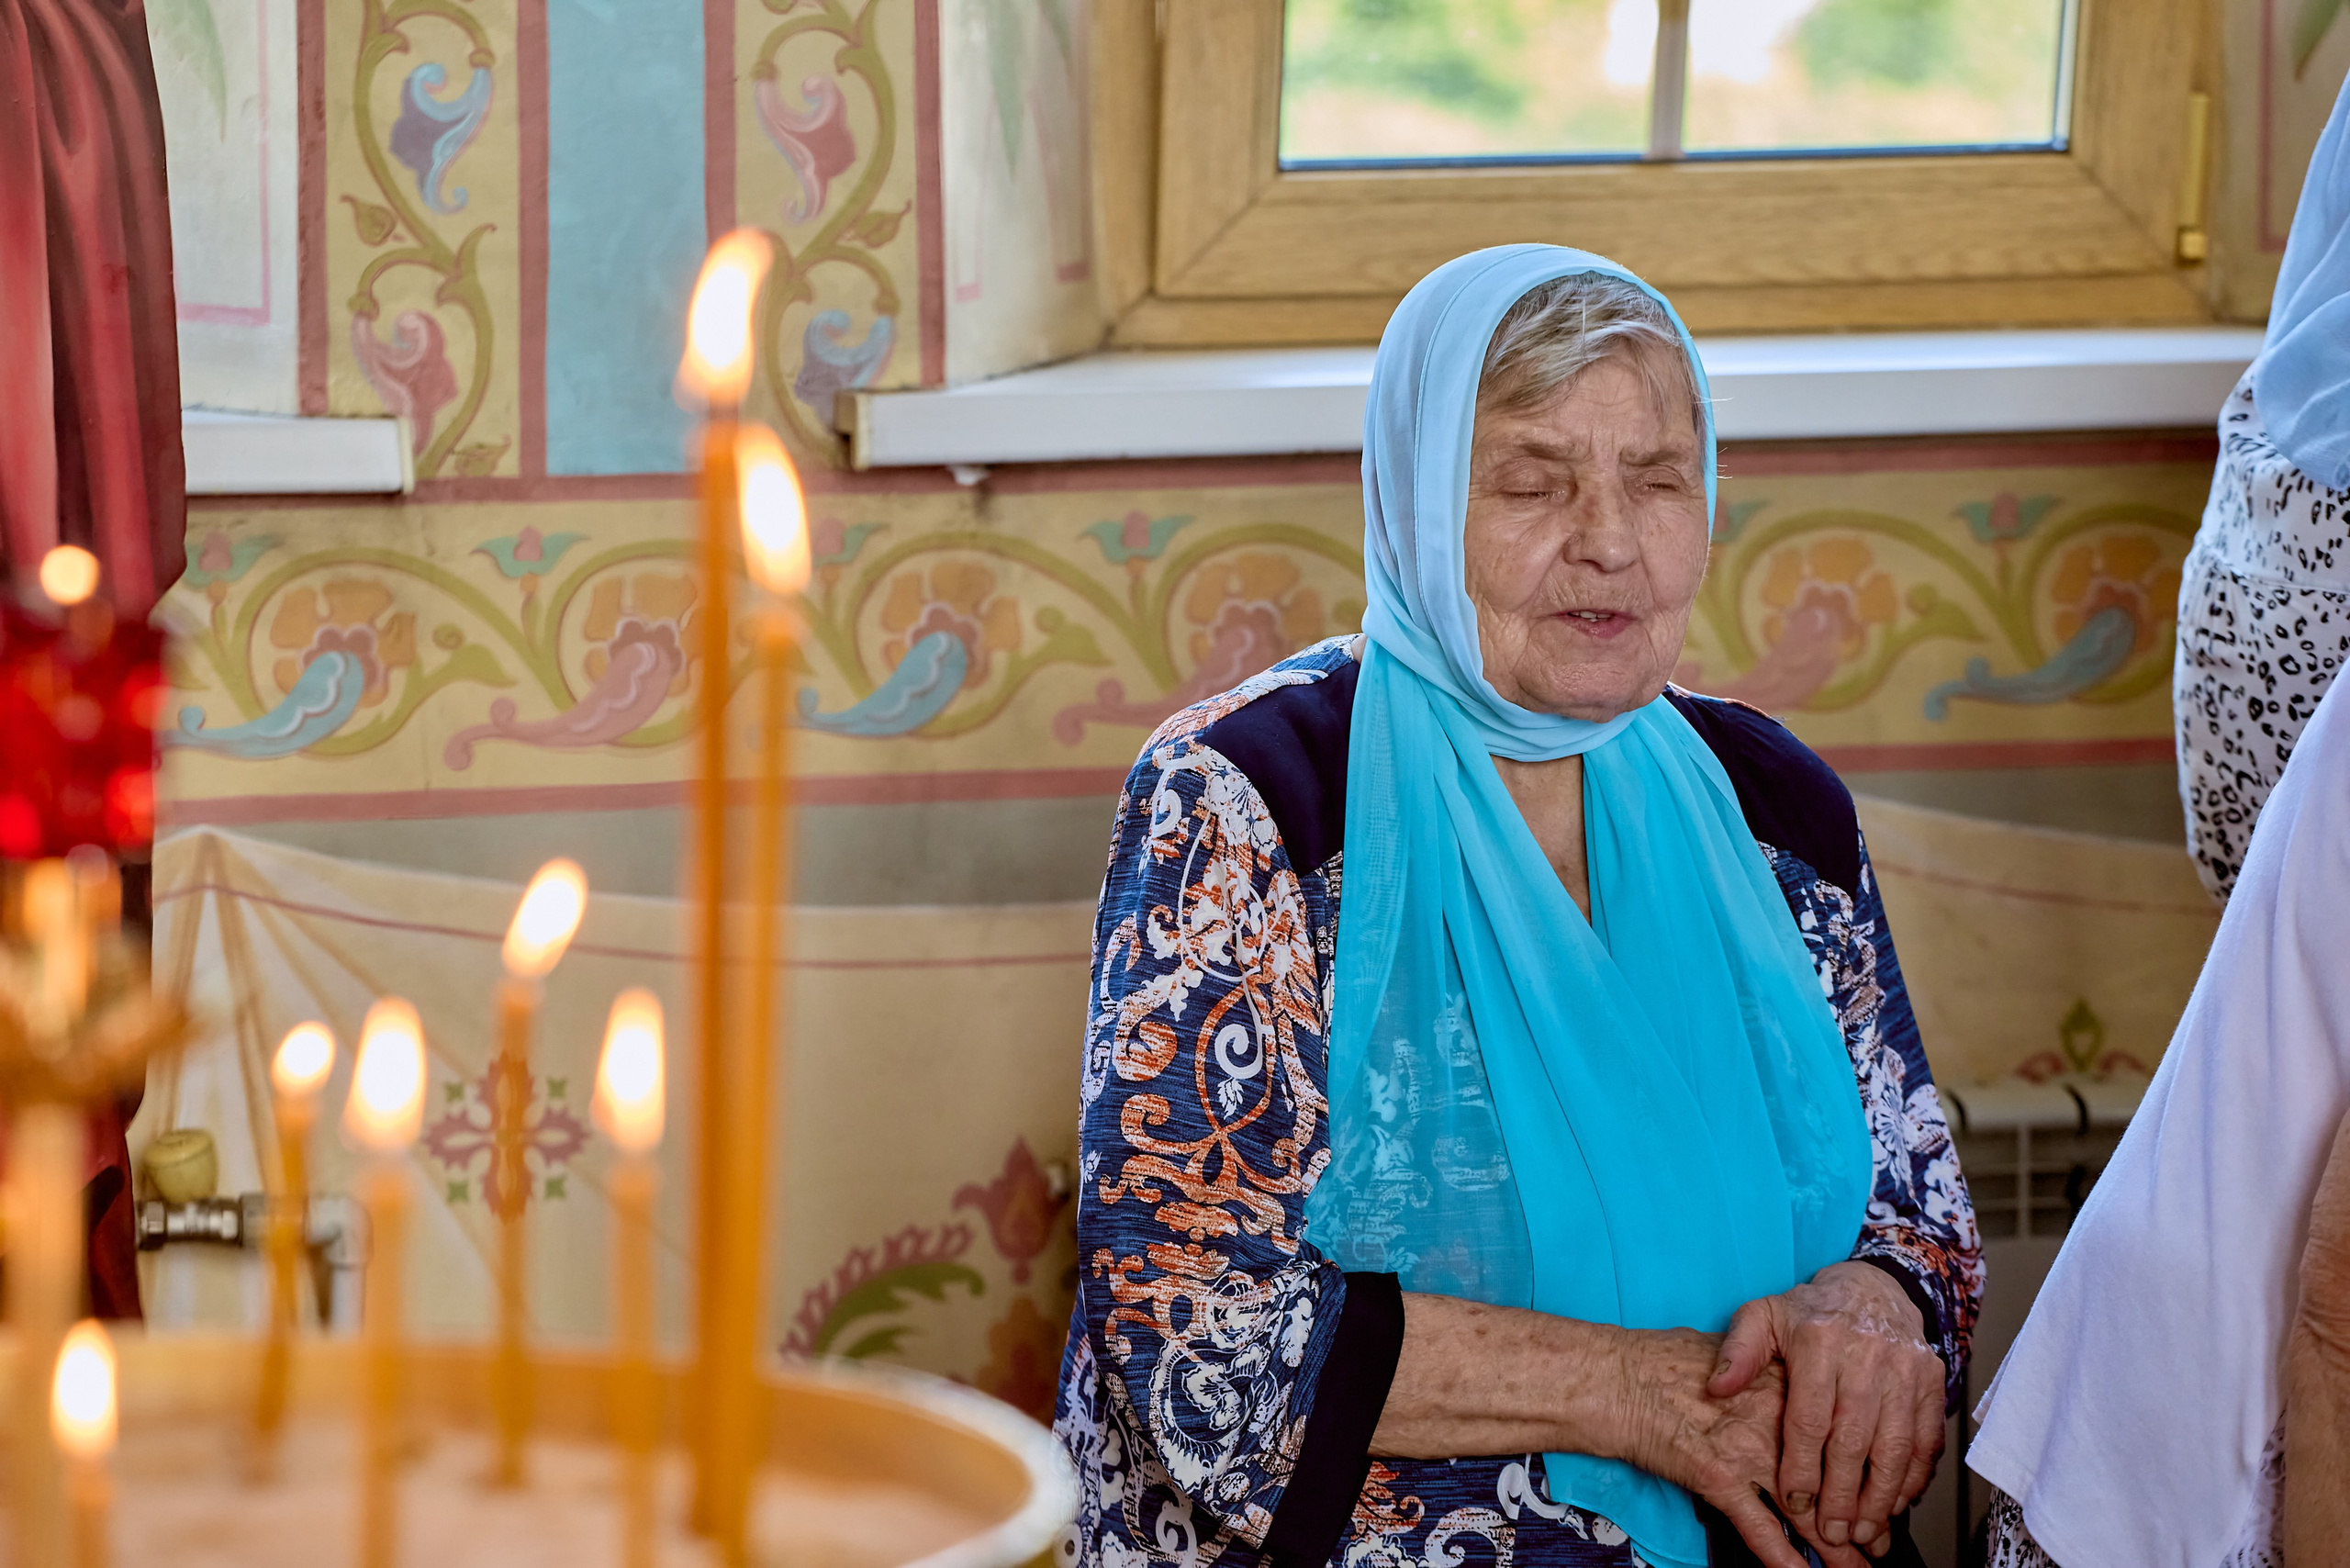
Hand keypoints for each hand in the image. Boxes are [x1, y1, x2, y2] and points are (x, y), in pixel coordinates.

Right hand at [1615, 1329, 1860, 1567]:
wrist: (1615, 1377)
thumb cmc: (1658, 1361)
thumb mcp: (1726, 1351)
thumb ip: (1764, 1373)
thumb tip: (1780, 1384)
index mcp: (1779, 1384)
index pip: (1836, 1430)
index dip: (1861, 1464)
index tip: (1880, 1483)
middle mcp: (1772, 1420)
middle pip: (1832, 1477)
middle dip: (1859, 1515)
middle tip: (1881, 1540)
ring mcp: (1747, 1453)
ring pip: (1805, 1511)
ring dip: (1835, 1548)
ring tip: (1861, 1567)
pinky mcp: (1718, 1479)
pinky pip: (1760, 1530)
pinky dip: (1784, 1559)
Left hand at [1709, 1262, 1946, 1557]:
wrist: (1873, 1287)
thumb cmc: (1811, 1312)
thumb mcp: (1762, 1315)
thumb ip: (1738, 1352)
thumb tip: (1717, 1388)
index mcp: (1819, 1340)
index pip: (1810, 1417)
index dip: (1803, 1465)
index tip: (1796, 1501)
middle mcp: (1867, 1355)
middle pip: (1855, 1439)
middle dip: (1843, 1494)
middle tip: (1831, 1532)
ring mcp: (1905, 1370)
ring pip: (1897, 1446)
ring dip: (1881, 1496)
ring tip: (1863, 1529)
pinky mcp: (1933, 1383)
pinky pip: (1928, 1439)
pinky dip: (1916, 1477)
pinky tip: (1898, 1502)